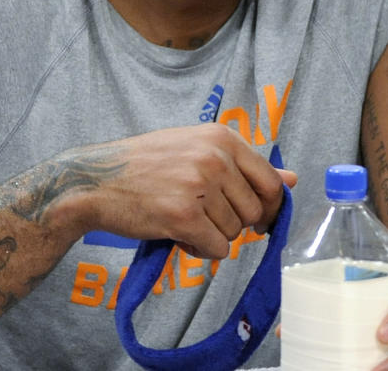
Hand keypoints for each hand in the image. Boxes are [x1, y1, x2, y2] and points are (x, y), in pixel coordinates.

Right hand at [72, 124, 293, 259]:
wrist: (95, 179)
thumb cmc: (145, 164)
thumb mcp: (196, 149)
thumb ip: (243, 164)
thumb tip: (292, 179)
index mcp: (221, 137)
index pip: (270, 181)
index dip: (266, 206)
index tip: (253, 216)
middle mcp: (214, 158)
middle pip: (254, 211)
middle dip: (233, 223)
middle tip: (202, 216)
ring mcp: (199, 186)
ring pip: (235, 233)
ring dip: (213, 236)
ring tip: (183, 220)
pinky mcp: (183, 216)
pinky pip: (216, 249)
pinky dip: (200, 250)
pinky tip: (177, 234)